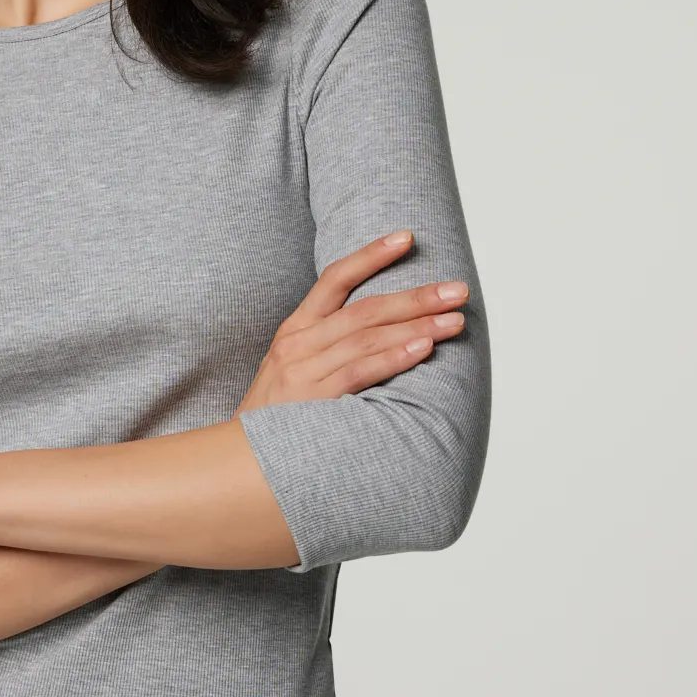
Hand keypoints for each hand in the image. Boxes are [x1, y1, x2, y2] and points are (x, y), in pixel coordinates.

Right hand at [233, 231, 468, 413]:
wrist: (239, 459)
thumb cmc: (277, 415)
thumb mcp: (293, 368)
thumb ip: (329, 346)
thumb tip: (385, 330)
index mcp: (296, 329)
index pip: (335, 278)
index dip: (371, 255)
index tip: (407, 237)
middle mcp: (298, 343)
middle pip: (364, 309)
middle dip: (416, 297)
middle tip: (457, 290)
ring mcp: (303, 370)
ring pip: (367, 338)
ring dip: (417, 327)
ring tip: (454, 320)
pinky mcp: (312, 399)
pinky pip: (359, 372)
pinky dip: (393, 358)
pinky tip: (422, 349)